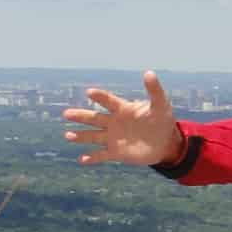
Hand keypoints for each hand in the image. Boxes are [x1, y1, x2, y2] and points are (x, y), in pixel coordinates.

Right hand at [62, 71, 185, 166]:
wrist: (165, 143)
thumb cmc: (162, 121)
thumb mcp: (161, 105)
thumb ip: (154, 90)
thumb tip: (149, 73)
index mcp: (123, 109)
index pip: (108, 101)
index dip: (100, 97)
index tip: (90, 92)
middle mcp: (114, 122)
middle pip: (94, 118)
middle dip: (80, 116)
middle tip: (66, 114)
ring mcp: (114, 138)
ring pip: (93, 136)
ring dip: (80, 136)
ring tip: (67, 136)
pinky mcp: (117, 152)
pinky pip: (102, 155)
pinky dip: (92, 157)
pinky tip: (81, 159)